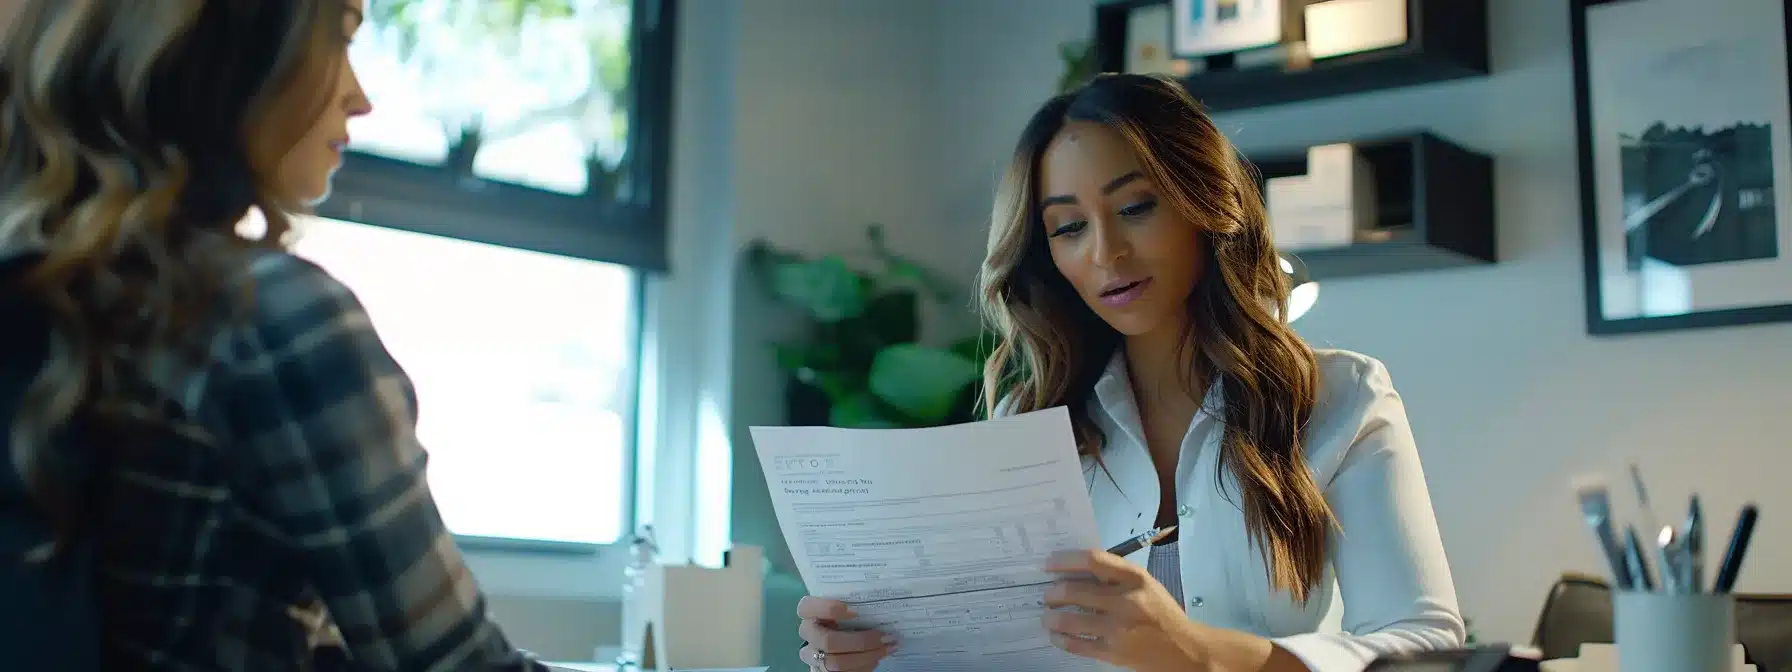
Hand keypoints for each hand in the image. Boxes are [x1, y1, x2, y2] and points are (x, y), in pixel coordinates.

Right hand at [795, 596, 895, 670]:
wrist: (839, 640)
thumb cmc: (846, 615)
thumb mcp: (847, 606)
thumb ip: (855, 604)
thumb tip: (883, 608)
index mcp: (809, 612)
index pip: (807, 608)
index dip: (828, 609)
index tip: (854, 612)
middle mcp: (807, 633)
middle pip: (828, 641)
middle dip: (861, 642)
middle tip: (884, 637)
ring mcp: (812, 654)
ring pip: (835, 663)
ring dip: (865, 657)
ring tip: (886, 649)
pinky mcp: (821, 670)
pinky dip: (863, 666)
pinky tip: (875, 659)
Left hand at [1041, 549, 1206, 671]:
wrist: (1184, 649)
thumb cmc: (1159, 612)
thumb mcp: (1144, 584)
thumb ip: (1114, 575)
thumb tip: (1072, 570)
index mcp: (1135, 578)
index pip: (1093, 560)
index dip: (1065, 560)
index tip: (1049, 564)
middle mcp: (1126, 600)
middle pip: (1074, 591)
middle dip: (1052, 593)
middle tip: (1047, 595)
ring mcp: (1118, 628)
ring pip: (1070, 620)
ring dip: (1051, 617)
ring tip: (1047, 616)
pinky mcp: (1114, 652)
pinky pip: (1077, 645)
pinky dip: (1060, 639)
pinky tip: (1056, 635)